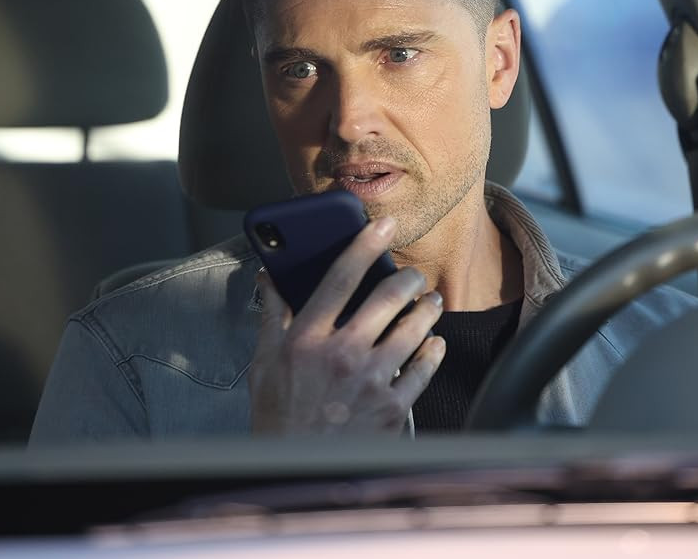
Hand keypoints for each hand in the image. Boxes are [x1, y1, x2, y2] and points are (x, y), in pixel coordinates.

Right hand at [249, 216, 446, 434]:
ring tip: (430, 302)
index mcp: (307, 339)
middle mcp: (342, 355)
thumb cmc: (278, 417)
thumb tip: (270, 276)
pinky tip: (434, 343)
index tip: (381, 226)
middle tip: (413, 275)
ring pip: (413, 328)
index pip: (340, 277)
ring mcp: (371, 381)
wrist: (297, 471)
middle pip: (387, 297)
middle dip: (407, 278)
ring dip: (427, 308)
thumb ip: (272, 316)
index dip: (363, 244)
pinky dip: (434, 351)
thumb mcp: (264, 363)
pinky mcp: (394, 408)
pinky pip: (424, 369)